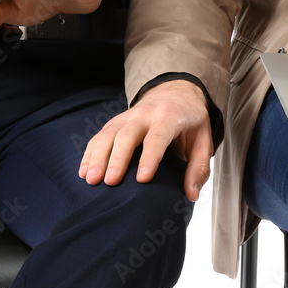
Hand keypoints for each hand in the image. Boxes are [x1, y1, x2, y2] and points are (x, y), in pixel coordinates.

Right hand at [80, 79, 213, 201]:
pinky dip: (90, 153)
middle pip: (127, 134)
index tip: (142, 179)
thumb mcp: (203, 141)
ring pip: (108, 134)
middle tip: (110, 182)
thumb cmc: (190, 121)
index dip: (150, 158)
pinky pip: (100, 136)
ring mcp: (127, 116)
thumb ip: (198, 168)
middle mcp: (145, 113)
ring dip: (97, 157)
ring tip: (91, 179)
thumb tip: (191, 194)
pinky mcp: (115, 122)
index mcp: (169, 116)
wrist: (176, 93)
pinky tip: (84, 171)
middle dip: (117, 158)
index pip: (157, 137)